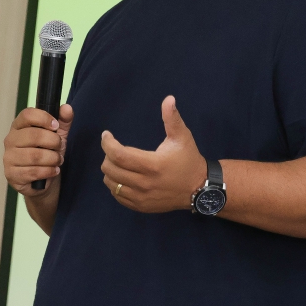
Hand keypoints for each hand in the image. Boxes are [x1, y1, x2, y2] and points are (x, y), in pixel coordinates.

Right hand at [4, 104, 73, 197]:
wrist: (42, 181)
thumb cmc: (47, 153)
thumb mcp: (58, 135)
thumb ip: (63, 121)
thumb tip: (67, 108)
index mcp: (19, 125)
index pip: (27, 115)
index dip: (44, 118)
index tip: (56, 126)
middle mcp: (10, 139)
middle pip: (33, 135)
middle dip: (53, 142)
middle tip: (60, 147)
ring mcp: (9, 157)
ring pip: (34, 156)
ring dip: (52, 159)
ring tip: (58, 160)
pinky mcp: (11, 174)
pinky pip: (33, 172)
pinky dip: (48, 171)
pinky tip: (53, 171)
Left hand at [101, 95, 206, 212]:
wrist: (198, 188)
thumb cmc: (188, 160)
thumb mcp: (182, 137)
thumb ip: (172, 118)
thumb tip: (168, 98)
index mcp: (152, 165)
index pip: (119, 155)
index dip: (107, 144)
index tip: (106, 135)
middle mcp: (144, 183)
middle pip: (111, 169)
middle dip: (107, 156)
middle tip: (113, 148)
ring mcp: (141, 197)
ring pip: (111, 184)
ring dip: (110, 171)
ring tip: (118, 162)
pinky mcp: (141, 206)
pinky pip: (117, 196)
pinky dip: (115, 185)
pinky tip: (123, 176)